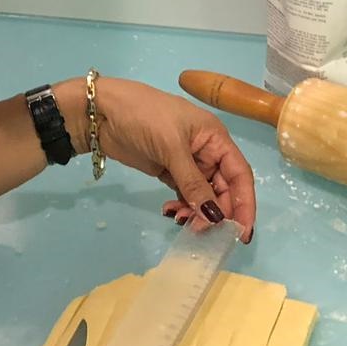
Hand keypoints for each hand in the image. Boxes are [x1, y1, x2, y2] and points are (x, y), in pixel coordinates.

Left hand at [89, 77, 256, 241]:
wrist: (101, 112)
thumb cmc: (143, 117)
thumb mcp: (171, 147)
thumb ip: (193, 183)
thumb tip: (215, 217)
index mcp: (215, 137)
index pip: (239, 174)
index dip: (245, 204)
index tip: (242, 233)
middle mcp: (206, 150)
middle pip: (223, 188)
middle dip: (216, 212)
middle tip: (200, 231)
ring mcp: (187, 162)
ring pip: (203, 195)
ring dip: (197, 212)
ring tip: (180, 221)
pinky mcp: (168, 171)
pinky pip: (185, 194)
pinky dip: (182, 206)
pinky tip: (170, 211)